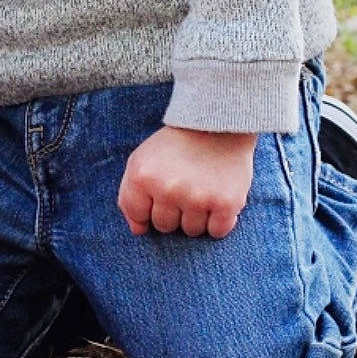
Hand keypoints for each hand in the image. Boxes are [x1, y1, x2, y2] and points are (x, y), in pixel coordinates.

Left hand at [117, 125, 256, 238]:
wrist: (218, 125)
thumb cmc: (175, 147)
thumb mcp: (142, 161)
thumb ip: (131, 196)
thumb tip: (138, 230)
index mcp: (142, 177)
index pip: (138, 215)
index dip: (149, 209)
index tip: (160, 194)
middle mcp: (168, 189)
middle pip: (165, 226)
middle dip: (173, 212)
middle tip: (184, 188)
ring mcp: (198, 197)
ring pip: (191, 231)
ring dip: (196, 217)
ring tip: (201, 191)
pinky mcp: (226, 203)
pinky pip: (217, 232)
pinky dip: (219, 221)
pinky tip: (217, 200)